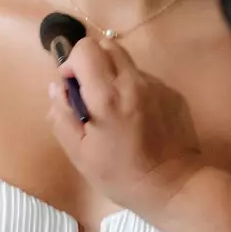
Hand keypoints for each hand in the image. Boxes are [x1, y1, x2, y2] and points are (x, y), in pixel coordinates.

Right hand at [48, 36, 207, 218]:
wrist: (173, 186)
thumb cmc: (121, 175)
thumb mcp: (79, 154)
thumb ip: (62, 115)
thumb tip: (57, 87)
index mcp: (106, 96)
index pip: (85, 48)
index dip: (73, 63)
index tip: (74, 88)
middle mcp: (133, 82)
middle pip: (107, 45)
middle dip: (93, 62)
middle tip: (92, 93)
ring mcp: (157, 86)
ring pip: (127, 63)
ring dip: (114, 77)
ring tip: (117, 111)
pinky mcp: (173, 93)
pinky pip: (146, 80)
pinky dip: (135, 91)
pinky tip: (139, 120)